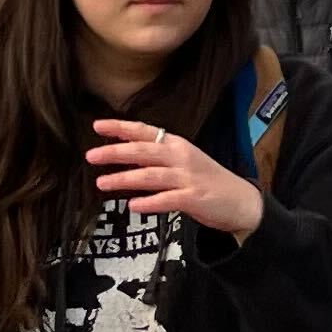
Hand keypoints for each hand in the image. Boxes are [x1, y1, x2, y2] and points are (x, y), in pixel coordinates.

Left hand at [89, 120, 265, 237]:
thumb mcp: (183, 161)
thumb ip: (156, 157)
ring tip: (102, 184)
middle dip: (115, 152)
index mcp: (177, 145)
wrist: (241, 201)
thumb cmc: (207, 181)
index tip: (98, 126)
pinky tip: (133, 205)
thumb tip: (123, 153)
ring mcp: (188, 177)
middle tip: (91, 156)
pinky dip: (149, 202)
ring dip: (124, 178)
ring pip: (151, 175)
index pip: (145, 132)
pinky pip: (167, 199)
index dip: (121, 128)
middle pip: (143, 151)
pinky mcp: (194, 198)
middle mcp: (181, 157)